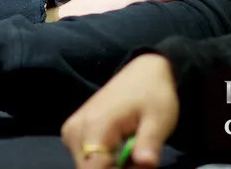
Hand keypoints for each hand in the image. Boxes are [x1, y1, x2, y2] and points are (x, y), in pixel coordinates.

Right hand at [62, 54, 178, 167]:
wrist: (143, 72)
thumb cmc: (153, 95)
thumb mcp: (159, 121)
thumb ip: (149, 145)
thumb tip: (146, 165)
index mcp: (96, 127)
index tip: (137, 166)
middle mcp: (76, 130)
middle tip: (138, 160)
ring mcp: (71, 130)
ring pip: (86, 165)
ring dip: (109, 166)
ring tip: (131, 151)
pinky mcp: (72, 131)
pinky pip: (84, 157)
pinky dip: (102, 160)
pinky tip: (119, 149)